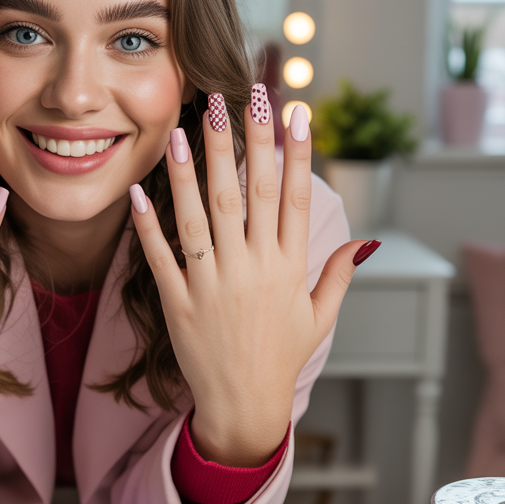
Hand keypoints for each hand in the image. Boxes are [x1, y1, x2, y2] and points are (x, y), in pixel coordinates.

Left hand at [129, 86, 368, 467]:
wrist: (243, 407)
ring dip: (190, 170)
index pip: (292, 198)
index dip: (294, 152)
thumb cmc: (281, 358)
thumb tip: (365, 240)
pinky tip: (139, 192)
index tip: (293, 111)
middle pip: (246, 194)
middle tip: (233, 96)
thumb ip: (338, 275)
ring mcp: (213, 286)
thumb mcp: (319, 317)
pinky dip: (148, 226)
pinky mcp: (179, 304)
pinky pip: (161, 258)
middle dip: (240, 142)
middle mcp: (252, 270)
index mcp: (289, 268)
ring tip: (181, 126)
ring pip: (201, 217)